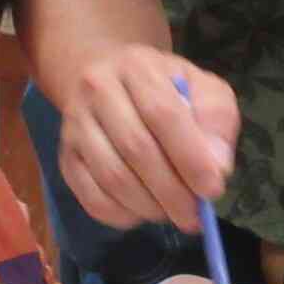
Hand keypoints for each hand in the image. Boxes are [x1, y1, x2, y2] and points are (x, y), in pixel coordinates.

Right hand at [58, 45, 236, 231]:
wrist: (107, 78)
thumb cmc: (164, 87)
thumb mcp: (201, 87)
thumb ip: (216, 120)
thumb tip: (217, 168)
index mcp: (137, 67)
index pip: (162, 113)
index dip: (189, 157)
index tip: (212, 190)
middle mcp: (97, 91)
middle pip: (135, 148)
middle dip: (171, 191)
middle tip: (195, 216)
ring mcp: (75, 126)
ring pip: (111, 176)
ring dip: (148, 206)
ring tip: (173, 214)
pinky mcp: (66, 158)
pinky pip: (91, 197)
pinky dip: (122, 215)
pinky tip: (143, 213)